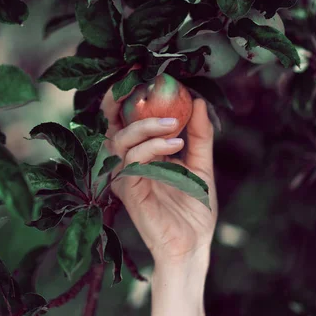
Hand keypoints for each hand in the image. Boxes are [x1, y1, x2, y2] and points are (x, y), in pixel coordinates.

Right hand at [100, 89, 217, 265]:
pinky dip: (152, 148)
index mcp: (141, 153)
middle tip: (142, 82)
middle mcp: (128, 162)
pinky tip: (175, 144)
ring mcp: (125, 176)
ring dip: (146, 126)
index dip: (127, 95)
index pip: (127, 119)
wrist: (194, 244)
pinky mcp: (127, 191)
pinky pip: (132, 162)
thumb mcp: (201, 163)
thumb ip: (199, 134)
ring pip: (121, 140)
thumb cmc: (194, 206)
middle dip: (121, 100)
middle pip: (113, 124)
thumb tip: (199, 101)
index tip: (140, 71)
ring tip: (174, 125)